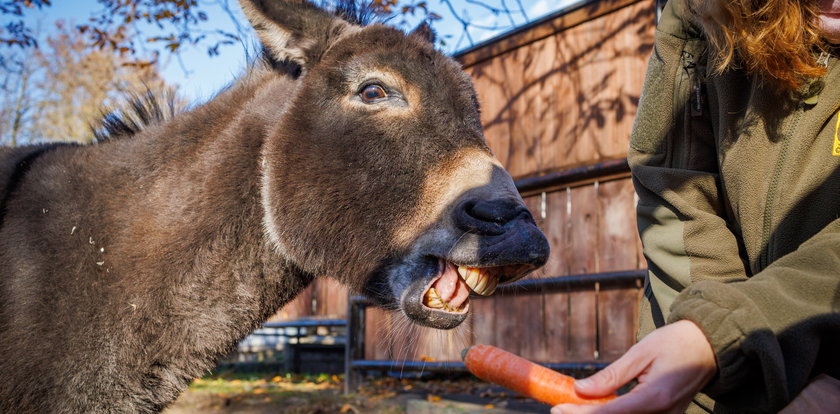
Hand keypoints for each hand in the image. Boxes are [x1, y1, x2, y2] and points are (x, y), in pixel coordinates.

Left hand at [551, 320, 716, 413]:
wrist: (709, 347)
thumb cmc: (675, 343)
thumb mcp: (640, 352)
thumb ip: (611, 375)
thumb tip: (580, 389)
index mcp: (656, 397)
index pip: (611, 413)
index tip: (558, 409)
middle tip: (560, 409)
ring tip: (574, 406)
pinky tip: (595, 408)